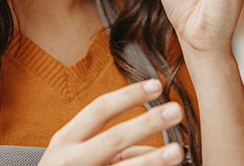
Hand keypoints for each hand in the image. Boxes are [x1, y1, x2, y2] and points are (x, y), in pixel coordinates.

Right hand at [38, 79, 184, 165]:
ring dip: (152, 160)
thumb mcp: (75, 153)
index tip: (156, 85)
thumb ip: (109, 144)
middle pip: (114, 138)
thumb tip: (153, 143)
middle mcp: (72, 160)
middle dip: (147, 124)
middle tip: (175, 110)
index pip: (100, 109)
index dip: (129, 96)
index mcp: (66, 140)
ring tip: (177, 151)